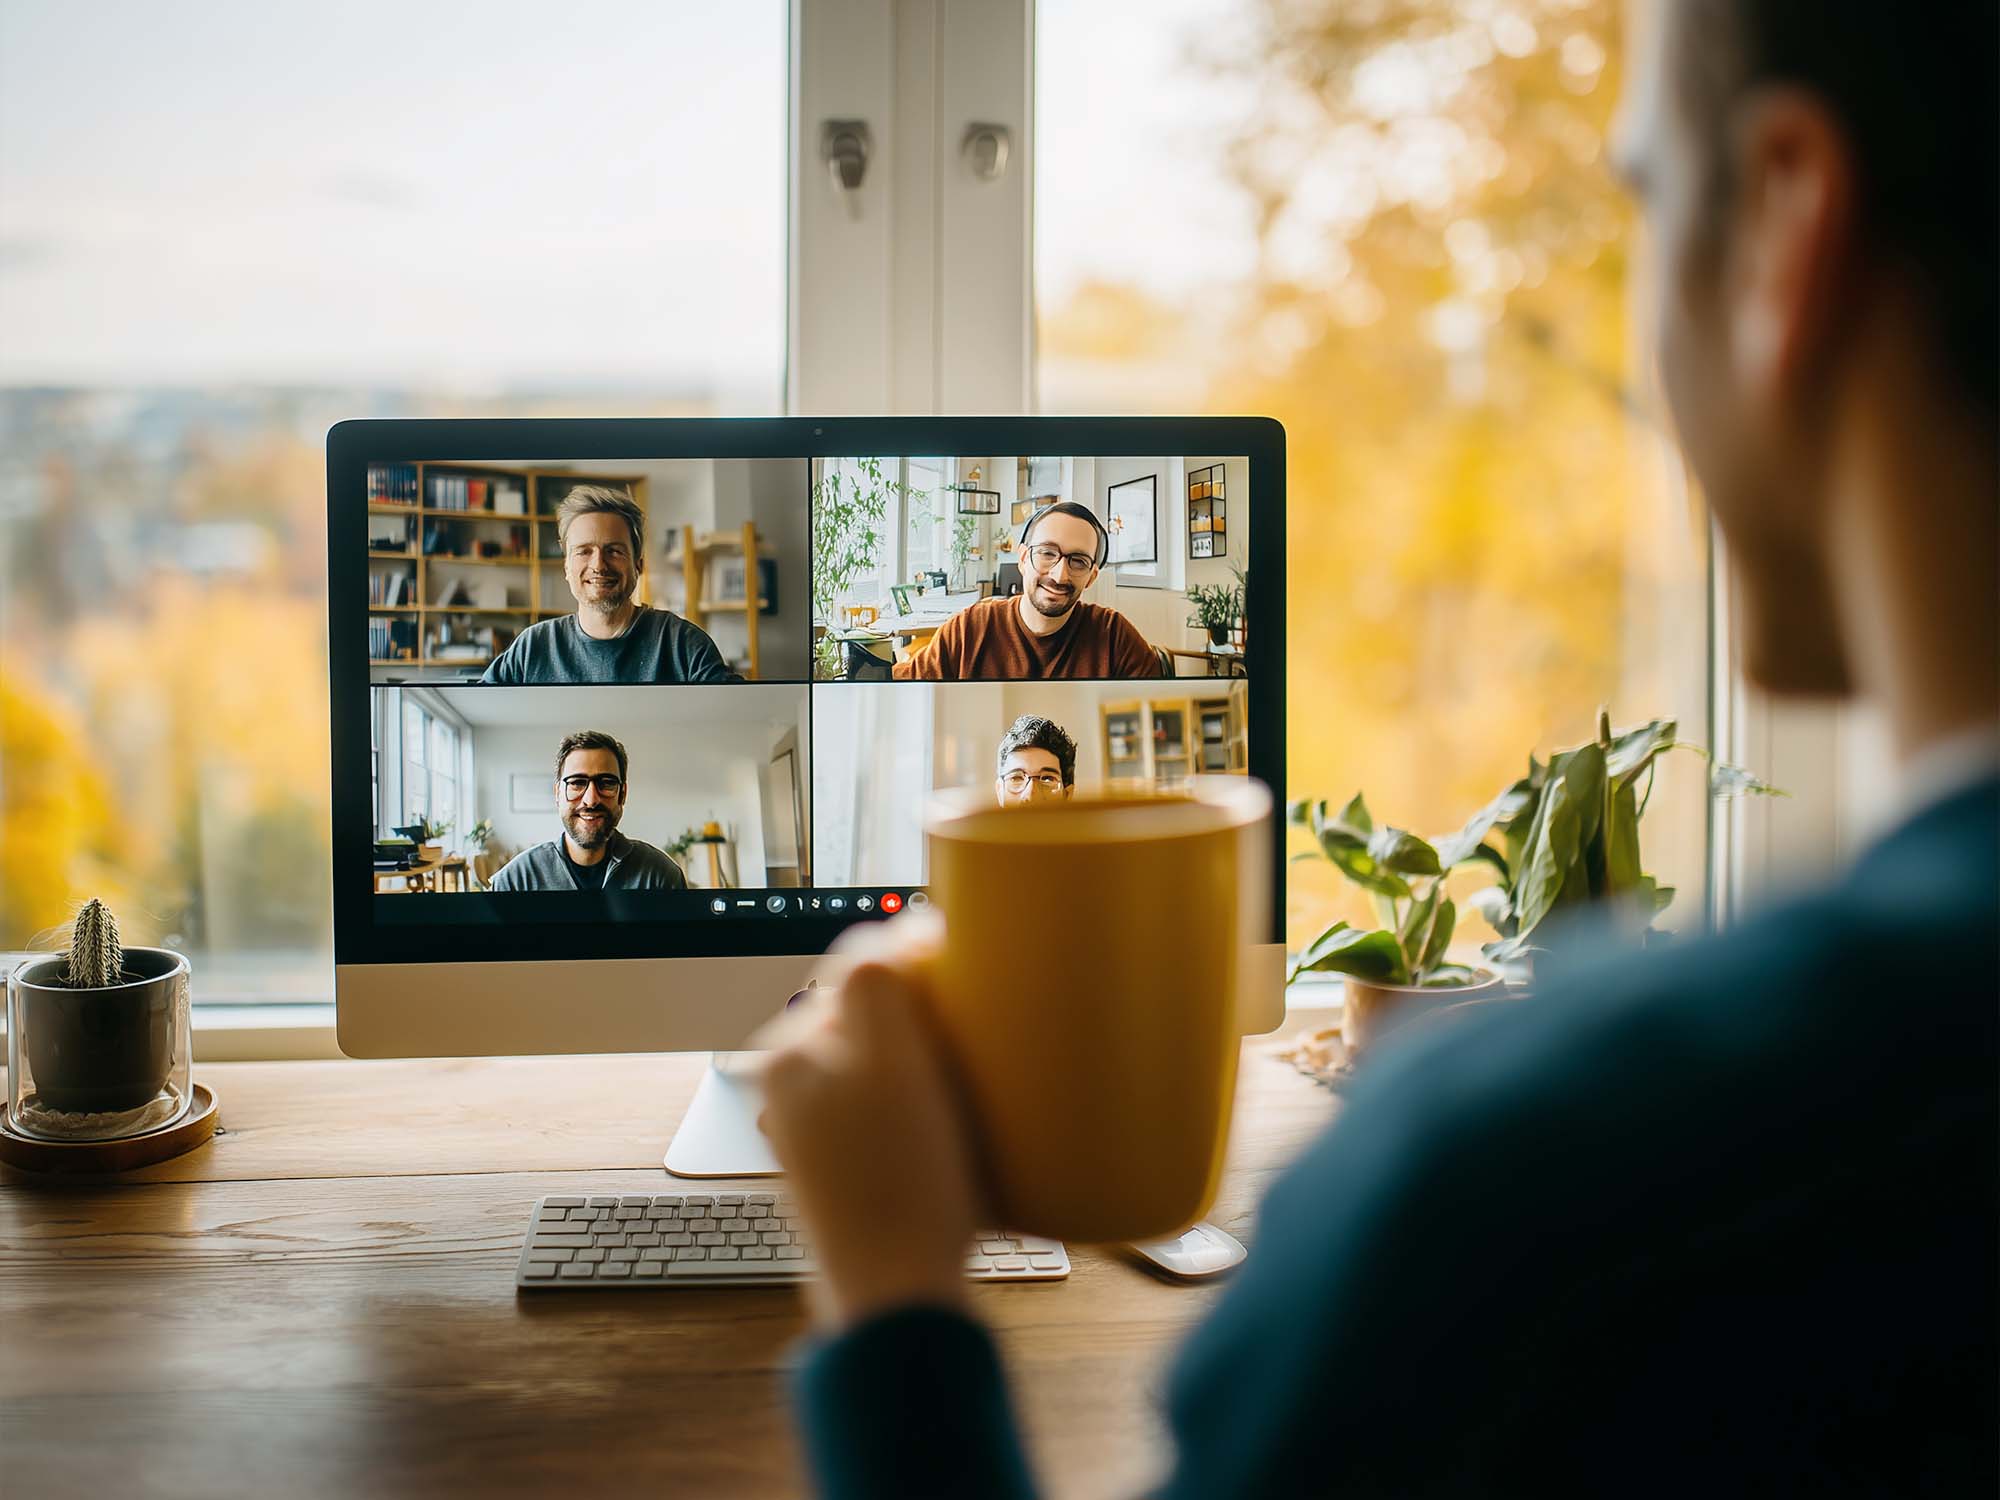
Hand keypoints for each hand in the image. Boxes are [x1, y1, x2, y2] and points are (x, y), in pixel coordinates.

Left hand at [755, 912, 985, 1329]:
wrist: (898, 1294)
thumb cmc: (896, 1184)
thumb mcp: (890, 1060)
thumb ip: (877, 981)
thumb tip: (892, 932)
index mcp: (792, 1049)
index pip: (863, 963)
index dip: (923, 950)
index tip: (973, 958)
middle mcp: (794, 1085)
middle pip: (873, 1010)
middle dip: (927, 1007)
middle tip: (979, 1020)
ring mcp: (819, 1129)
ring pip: (885, 1057)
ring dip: (929, 1054)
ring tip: (972, 1075)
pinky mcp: (850, 1167)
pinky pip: (892, 1106)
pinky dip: (926, 1100)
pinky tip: (955, 1124)